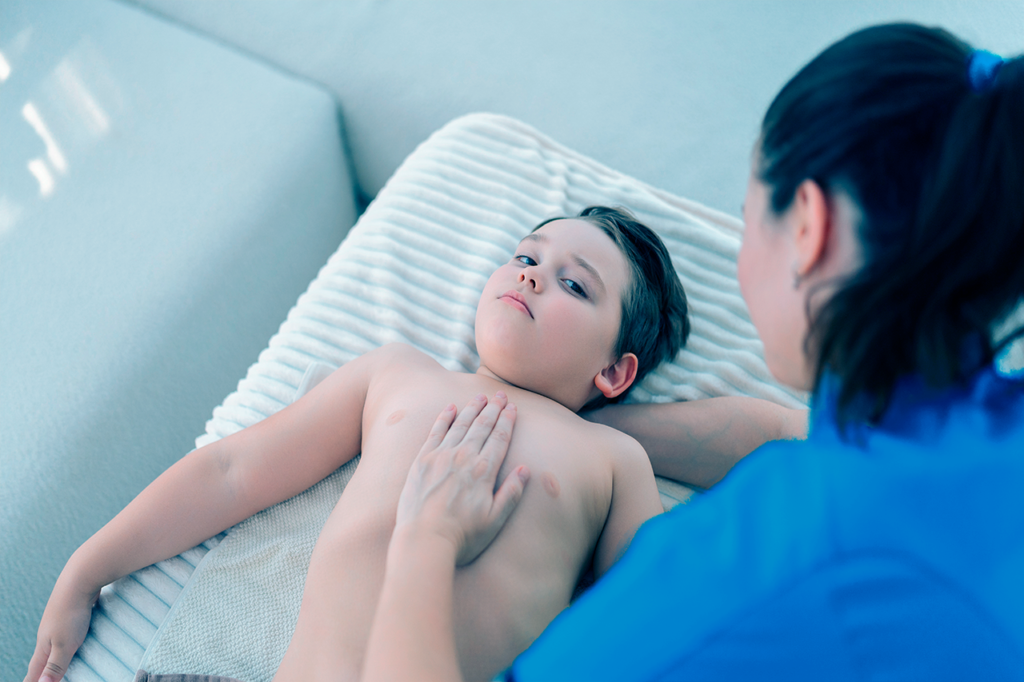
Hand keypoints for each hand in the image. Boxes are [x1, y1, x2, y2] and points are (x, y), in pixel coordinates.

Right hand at [25, 579, 98, 681]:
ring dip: (52, 658)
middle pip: (41, 659)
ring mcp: (58, 623)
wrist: (80, 580)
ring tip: (51, 666)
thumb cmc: (71, 613)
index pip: (34, 670)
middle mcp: (47, 634)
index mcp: (43, 645)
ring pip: (52, 645)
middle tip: (36, 680)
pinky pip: (66, 634)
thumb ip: (55, 665)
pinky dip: (66, 644)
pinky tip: (71, 642)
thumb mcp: (65, 644)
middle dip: (38, 672)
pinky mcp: (70, 614)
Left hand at [396, 392, 528, 565]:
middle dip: (493, 408)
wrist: (424, 540)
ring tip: (481, 396)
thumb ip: (511, 493)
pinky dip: (445, 418)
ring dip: (472, 408)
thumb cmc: (462, 536)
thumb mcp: (495, 520)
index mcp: (484, 471)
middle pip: (482, 426)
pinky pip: (436, 432)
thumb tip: (525, 469)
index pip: (500, 438)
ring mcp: (441, 456)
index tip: (513, 408)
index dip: (507, 420)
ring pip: (460, 424)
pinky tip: (451, 408)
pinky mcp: (422, 460)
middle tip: (501, 395)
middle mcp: (464, 457)